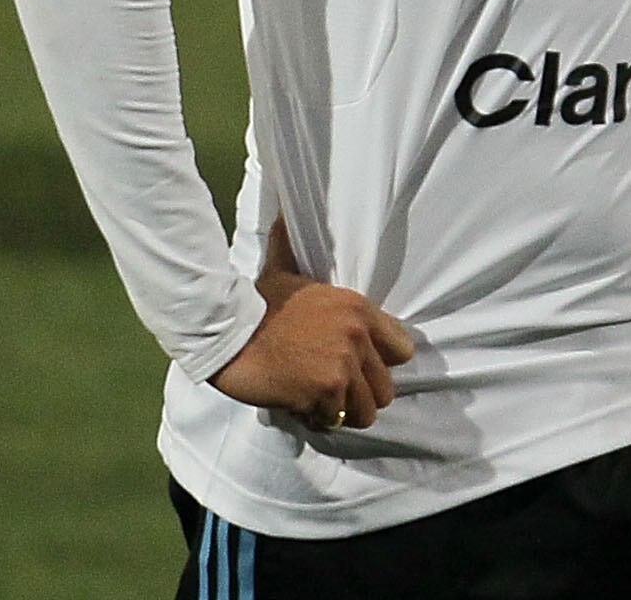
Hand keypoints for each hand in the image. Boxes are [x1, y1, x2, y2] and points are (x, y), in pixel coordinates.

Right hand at [211, 216, 415, 430]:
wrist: (226, 334)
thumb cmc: (254, 303)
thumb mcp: (282, 269)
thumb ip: (291, 246)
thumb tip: (282, 211)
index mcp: (358, 308)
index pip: (403, 349)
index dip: (382, 362)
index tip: (361, 366)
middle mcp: (358, 335)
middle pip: (386, 387)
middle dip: (361, 393)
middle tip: (336, 389)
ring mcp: (344, 365)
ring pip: (367, 410)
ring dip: (344, 411)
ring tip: (322, 402)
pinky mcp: (325, 391)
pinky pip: (335, 420)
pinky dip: (319, 420)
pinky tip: (302, 408)